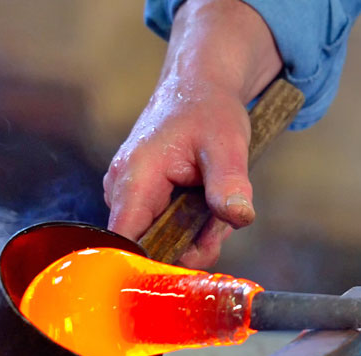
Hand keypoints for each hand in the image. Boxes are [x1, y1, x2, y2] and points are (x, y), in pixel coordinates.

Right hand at [104, 78, 253, 266]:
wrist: (198, 85)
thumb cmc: (208, 109)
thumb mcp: (227, 143)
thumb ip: (229, 183)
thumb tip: (239, 217)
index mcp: (134, 178)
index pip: (126, 243)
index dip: (153, 264)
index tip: (190, 264)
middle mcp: (121, 189)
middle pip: (149, 247)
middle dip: (189, 245)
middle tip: (219, 222)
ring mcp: (127, 194)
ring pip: (159, 240)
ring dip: (193, 234)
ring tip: (214, 202)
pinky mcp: (139, 197)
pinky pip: (161, 227)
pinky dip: (188, 224)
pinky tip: (204, 202)